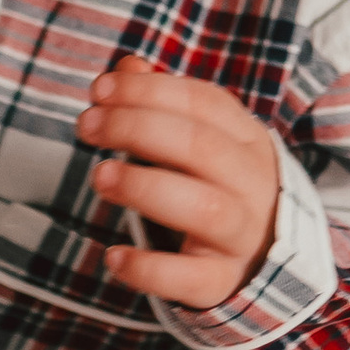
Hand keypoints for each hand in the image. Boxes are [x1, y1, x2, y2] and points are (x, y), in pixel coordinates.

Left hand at [80, 60, 282, 309]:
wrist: (263, 259)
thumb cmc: (216, 185)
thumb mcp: (200, 140)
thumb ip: (162, 104)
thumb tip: (126, 67)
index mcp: (247, 141)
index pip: (204, 103)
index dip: (148, 91)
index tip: (98, 91)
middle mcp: (252, 185)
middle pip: (200, 147)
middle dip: (136, 128)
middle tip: (86, 126)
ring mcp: (242, 236)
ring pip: (204, 208)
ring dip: (144, 187)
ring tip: (99, 177)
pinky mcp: (222, 282)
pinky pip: (191, 278)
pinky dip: (150, 269)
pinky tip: (113, 256)